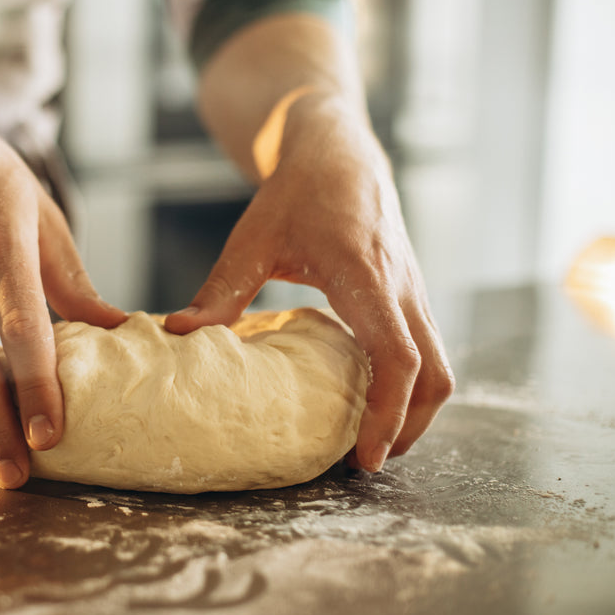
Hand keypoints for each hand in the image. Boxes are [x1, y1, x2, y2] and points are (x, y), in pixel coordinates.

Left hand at [164, 100, 453, 471]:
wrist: (337, 150)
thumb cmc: (295, 192)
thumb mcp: (251, 240)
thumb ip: (220, 290)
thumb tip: (176, 332)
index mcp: (365, 275)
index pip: (397, 358)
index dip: (388, 414)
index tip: (366, 457)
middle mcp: (402, 286)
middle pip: (435, 375)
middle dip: (410, 428)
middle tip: (366, 463)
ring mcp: (415, 289)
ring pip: (439, 364)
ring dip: (415, 409)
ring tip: (371, 440)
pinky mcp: (411, 291)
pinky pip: (426, 347)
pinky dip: (410, 383)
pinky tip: (372, 397)